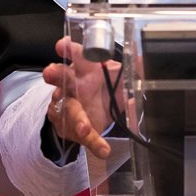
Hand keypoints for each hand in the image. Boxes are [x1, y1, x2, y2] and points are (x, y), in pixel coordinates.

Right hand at [41, 36, 122, 159]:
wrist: (96, 111)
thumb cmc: (104, 87)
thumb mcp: (120, 77)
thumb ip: (133, 69)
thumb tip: (145, 59)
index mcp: (85, 68)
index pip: (76, 54)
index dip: (68, 48)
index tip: (62, 45)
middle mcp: (72, 84)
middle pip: (61, 76)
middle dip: (55, 73)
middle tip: (51, 72)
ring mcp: (68, 106)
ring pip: (69, 110)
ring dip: (77, 119)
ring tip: (84, 128)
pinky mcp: (72, 127)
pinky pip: (82, 135)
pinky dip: (94, 143)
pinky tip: (103, 150)